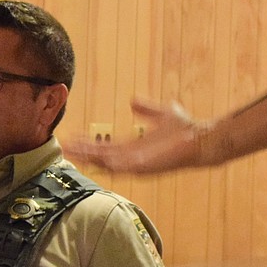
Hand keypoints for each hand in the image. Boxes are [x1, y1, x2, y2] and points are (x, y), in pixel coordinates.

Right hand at [64, 98, 210, 173]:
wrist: (203, 139)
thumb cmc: (186, 129)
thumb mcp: (163, 112)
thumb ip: (147, 108)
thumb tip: (133, 100)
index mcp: (135, 147)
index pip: (106, 147)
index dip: (89, 143)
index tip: (72, 137)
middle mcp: (134, 157)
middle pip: (102, 155)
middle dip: (83, 151)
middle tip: (63, 145)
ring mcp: (139, 163)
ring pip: (108, 162)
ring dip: (90, 157)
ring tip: (72, 151)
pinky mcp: (147, 165)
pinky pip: (124, 166)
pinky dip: (111, 164)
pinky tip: (97, 160)